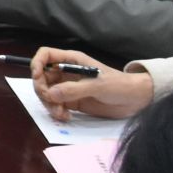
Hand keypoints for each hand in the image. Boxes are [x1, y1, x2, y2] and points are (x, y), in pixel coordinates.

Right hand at [30, 49, 151, 121]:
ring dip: (49, 104)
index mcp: (71, 60)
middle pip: (42, 77)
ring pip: (47, 93)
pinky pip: (56, 105)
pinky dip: (56, 112)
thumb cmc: (119, 85)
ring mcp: (68, 88)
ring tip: (61, 114)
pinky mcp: (72, 102)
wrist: (135, 100)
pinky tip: (66, 117)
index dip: (37, 64)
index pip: (45, 55)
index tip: (38, 78)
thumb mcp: (97, 85)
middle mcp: (66, 72)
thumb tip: (50, 94)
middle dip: (43, 90)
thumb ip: (73, 89)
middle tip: (52, 102)